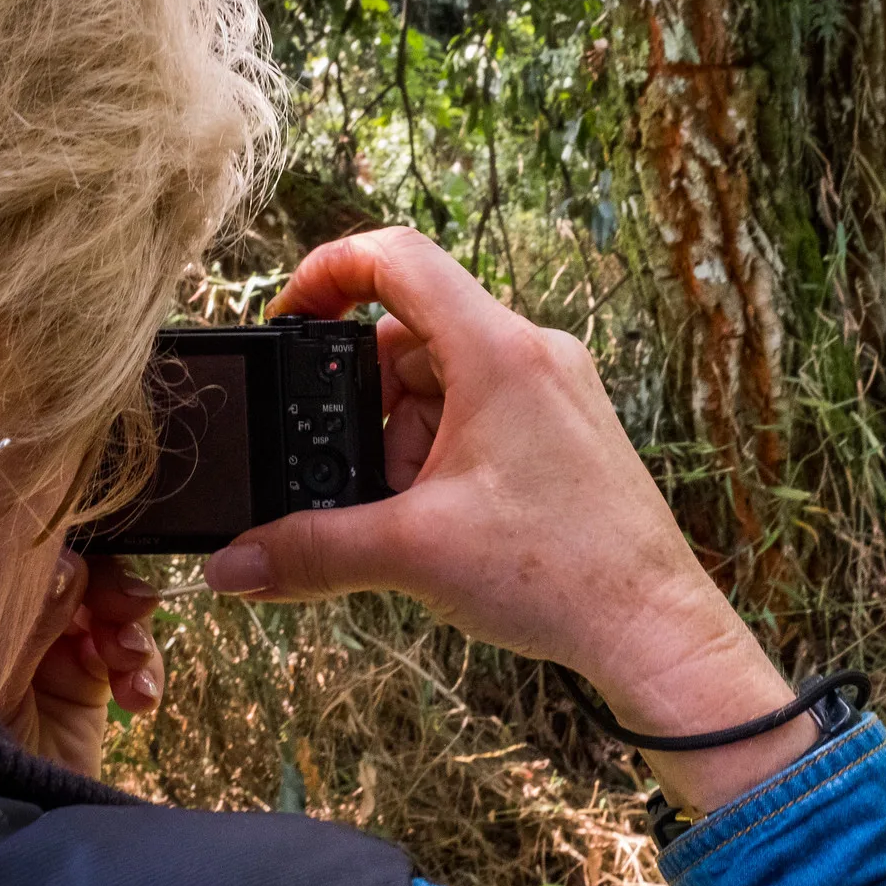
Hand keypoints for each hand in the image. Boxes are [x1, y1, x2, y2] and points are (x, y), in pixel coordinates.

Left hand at [0, 552, 163, 776]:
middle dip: (112, 591)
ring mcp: (47, 666)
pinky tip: (141, 696)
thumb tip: (72, 562)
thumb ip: (31, 609)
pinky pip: (129, 665)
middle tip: (129, 610)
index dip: (77, 553)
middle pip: (79, 579)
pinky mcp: (84, 704)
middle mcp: (7, 628)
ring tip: (131, 664)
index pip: (33, 557)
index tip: (95, 570)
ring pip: (110, 616)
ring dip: (133, 632)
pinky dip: (144, 670)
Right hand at [203, 228, 814, 813]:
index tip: (287, 317)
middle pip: (412, 337)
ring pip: (443, 383)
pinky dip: (438, 455)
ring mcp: (554, 393)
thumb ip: (311, 550)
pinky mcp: (563, 433)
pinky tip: (434, 520)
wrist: (654, 627)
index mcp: (499, 352)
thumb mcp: (414, 554)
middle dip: (364, 402)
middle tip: (348, 471)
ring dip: (400, 438)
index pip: (398, 258)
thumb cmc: (561, 574)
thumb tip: (231, 565)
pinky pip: (478, 416)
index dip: (327, 271)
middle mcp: (532, 356)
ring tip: (403, 513)